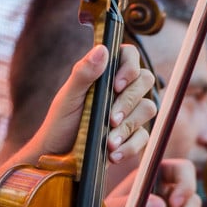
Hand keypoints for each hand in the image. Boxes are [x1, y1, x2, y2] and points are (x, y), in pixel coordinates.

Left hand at [20, 42, 154, 162]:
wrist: (58, 157)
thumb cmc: (60, 122)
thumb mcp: (68, 97)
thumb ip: (84, 73)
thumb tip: (102, 49)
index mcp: (105, 74)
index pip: (130, 55)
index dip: (130, 67)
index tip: (116, 85)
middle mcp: (121, 90)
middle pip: (145, 80)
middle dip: (128, 101)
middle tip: (111, 119)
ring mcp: (129, 112)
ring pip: (148, 108)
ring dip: (128, 126)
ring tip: (109, 142)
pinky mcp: (132, 135)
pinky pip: (143, 136)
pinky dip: (129, 146)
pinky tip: (113, 154)